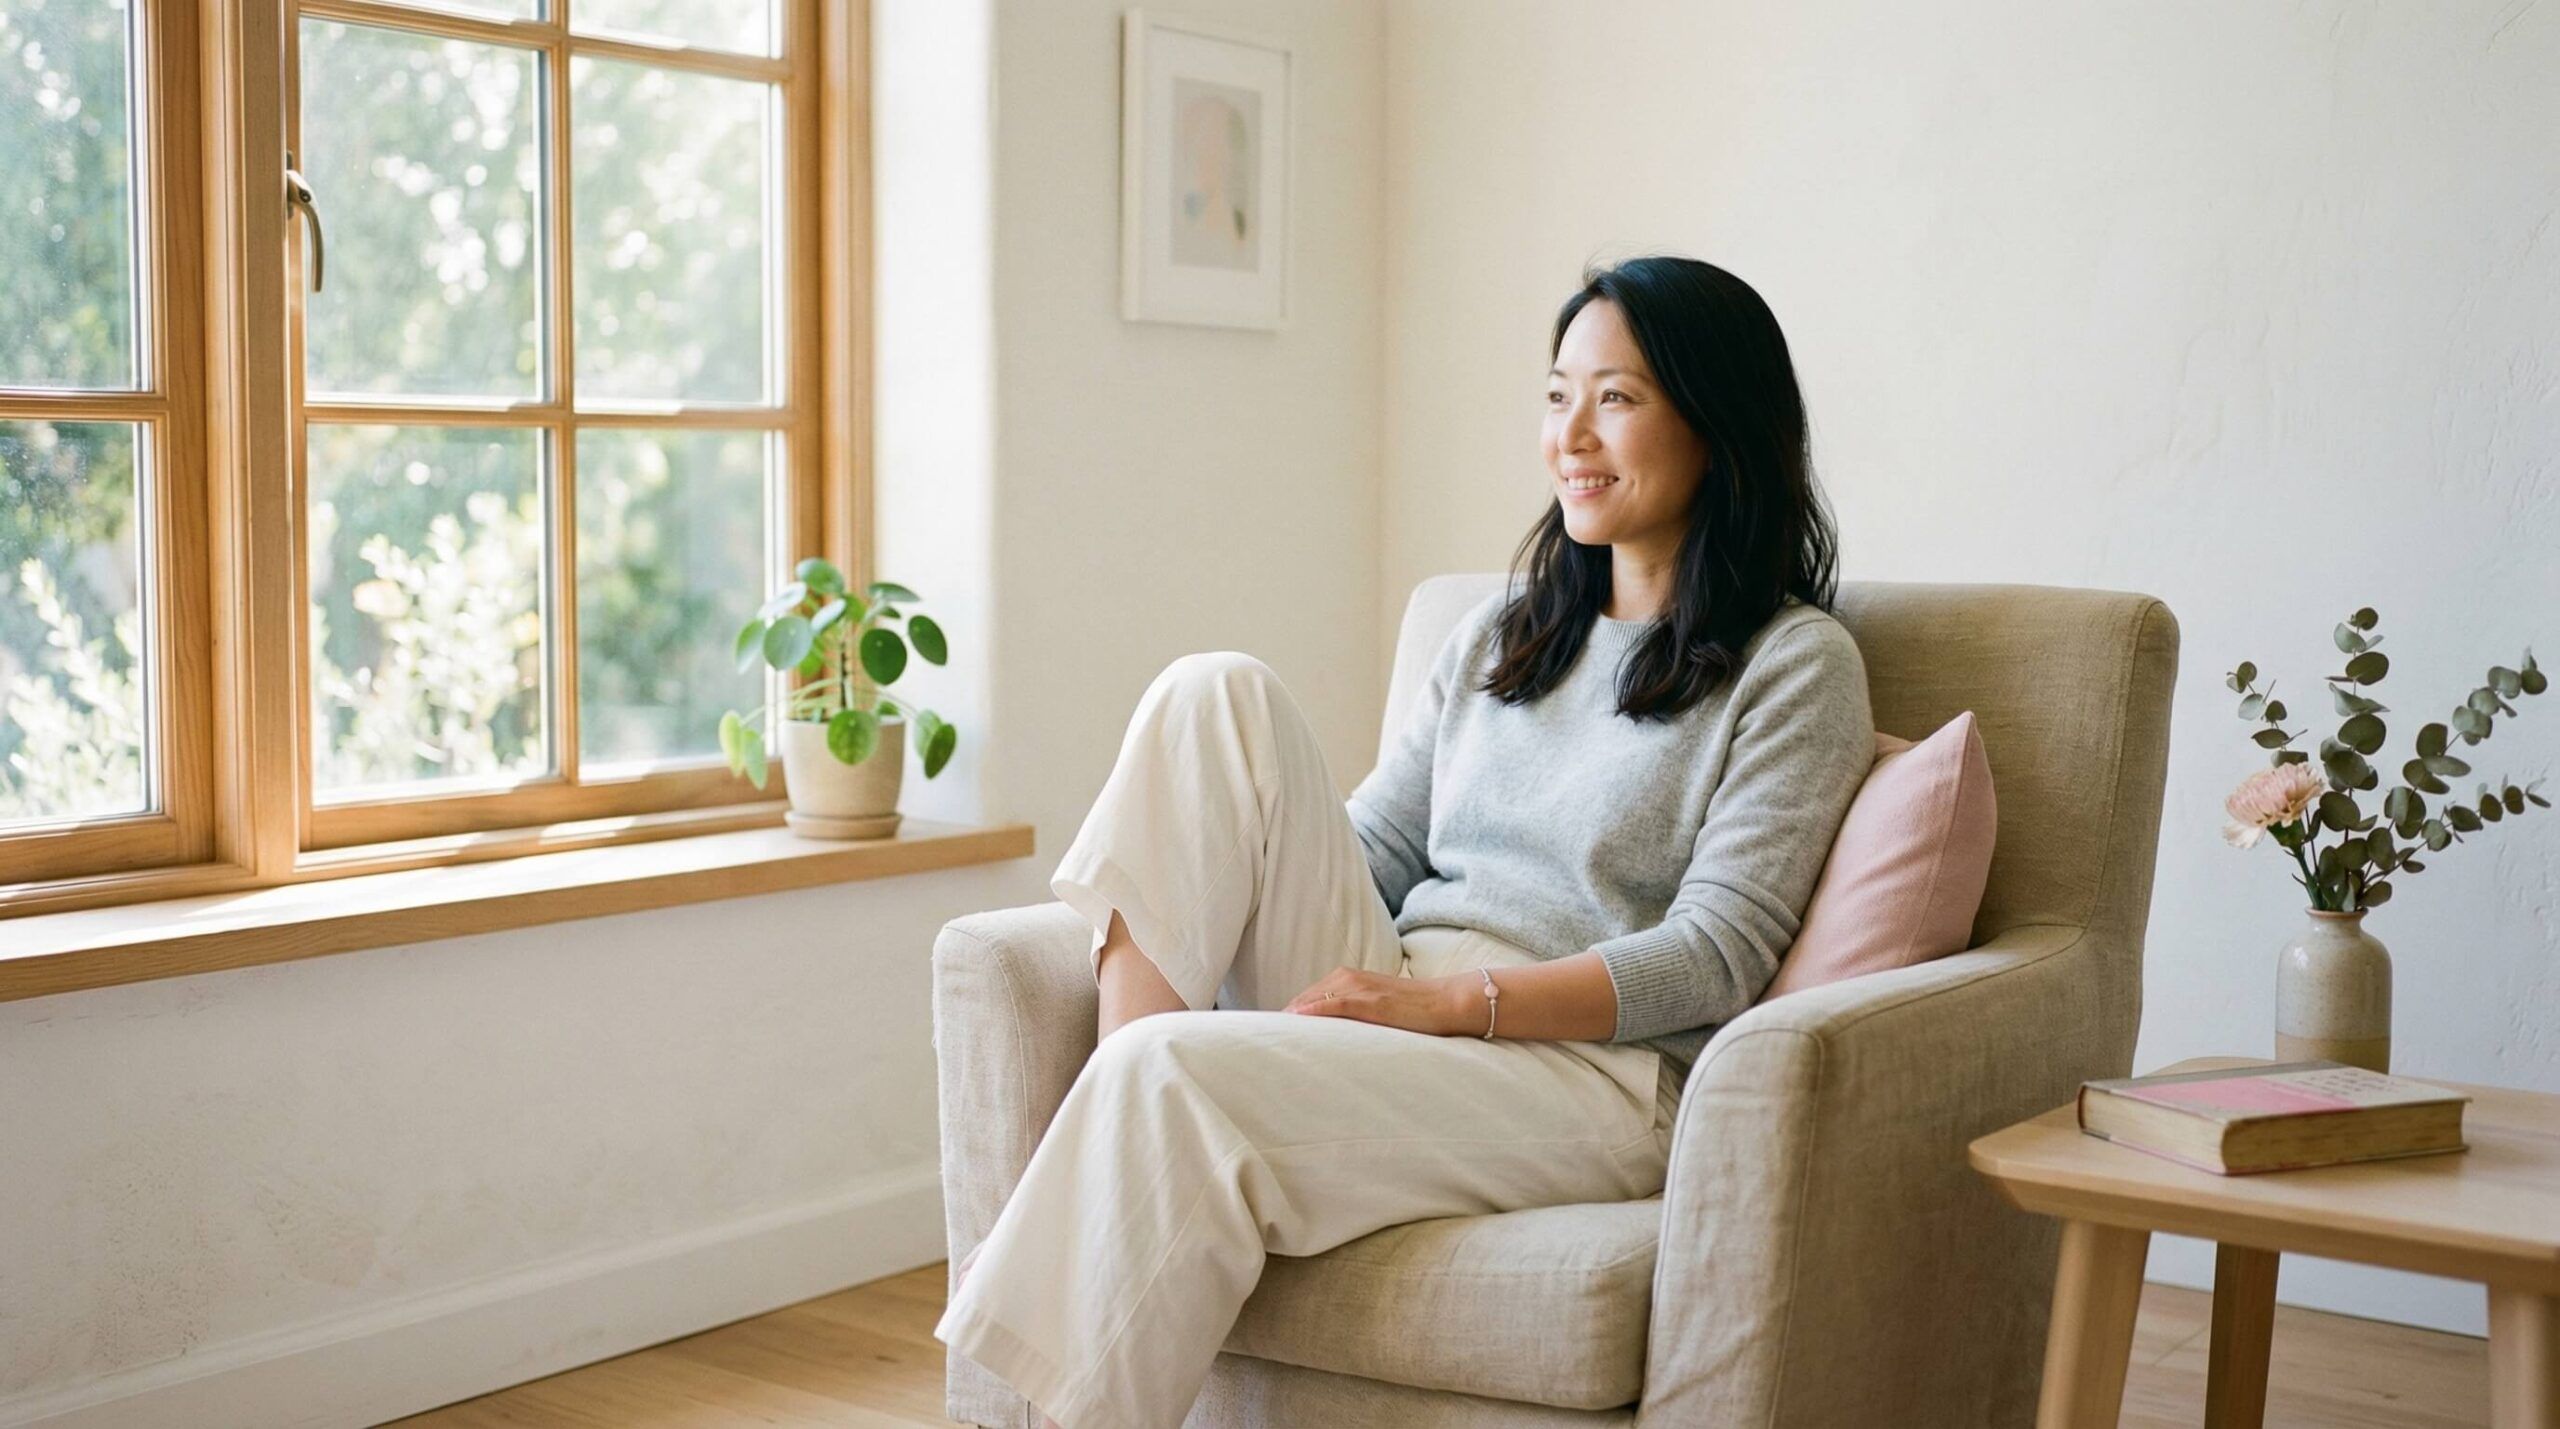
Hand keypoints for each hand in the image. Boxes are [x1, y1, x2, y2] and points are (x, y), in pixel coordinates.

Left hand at [1283, 967, 1478, 1036]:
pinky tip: (1296, 1020)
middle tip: (1259, 1045)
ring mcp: (1359, 989)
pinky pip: (1336, 1005)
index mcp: (1345, 980)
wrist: (1447, 1002)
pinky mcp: (1372, 1002)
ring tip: (1269, 1040)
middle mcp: (1347, 979)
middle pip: (1301, 1001)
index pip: (1303, 1001)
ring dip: (1291, 1019)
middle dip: (1282, 1022)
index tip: (1264, 1040)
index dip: (1284, 1020)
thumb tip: (1325, 1041)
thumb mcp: (1373, 1010)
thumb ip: (1348, 1017)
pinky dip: (1315, 1012)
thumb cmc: (1412, 1011)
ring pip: (1313, 1001)